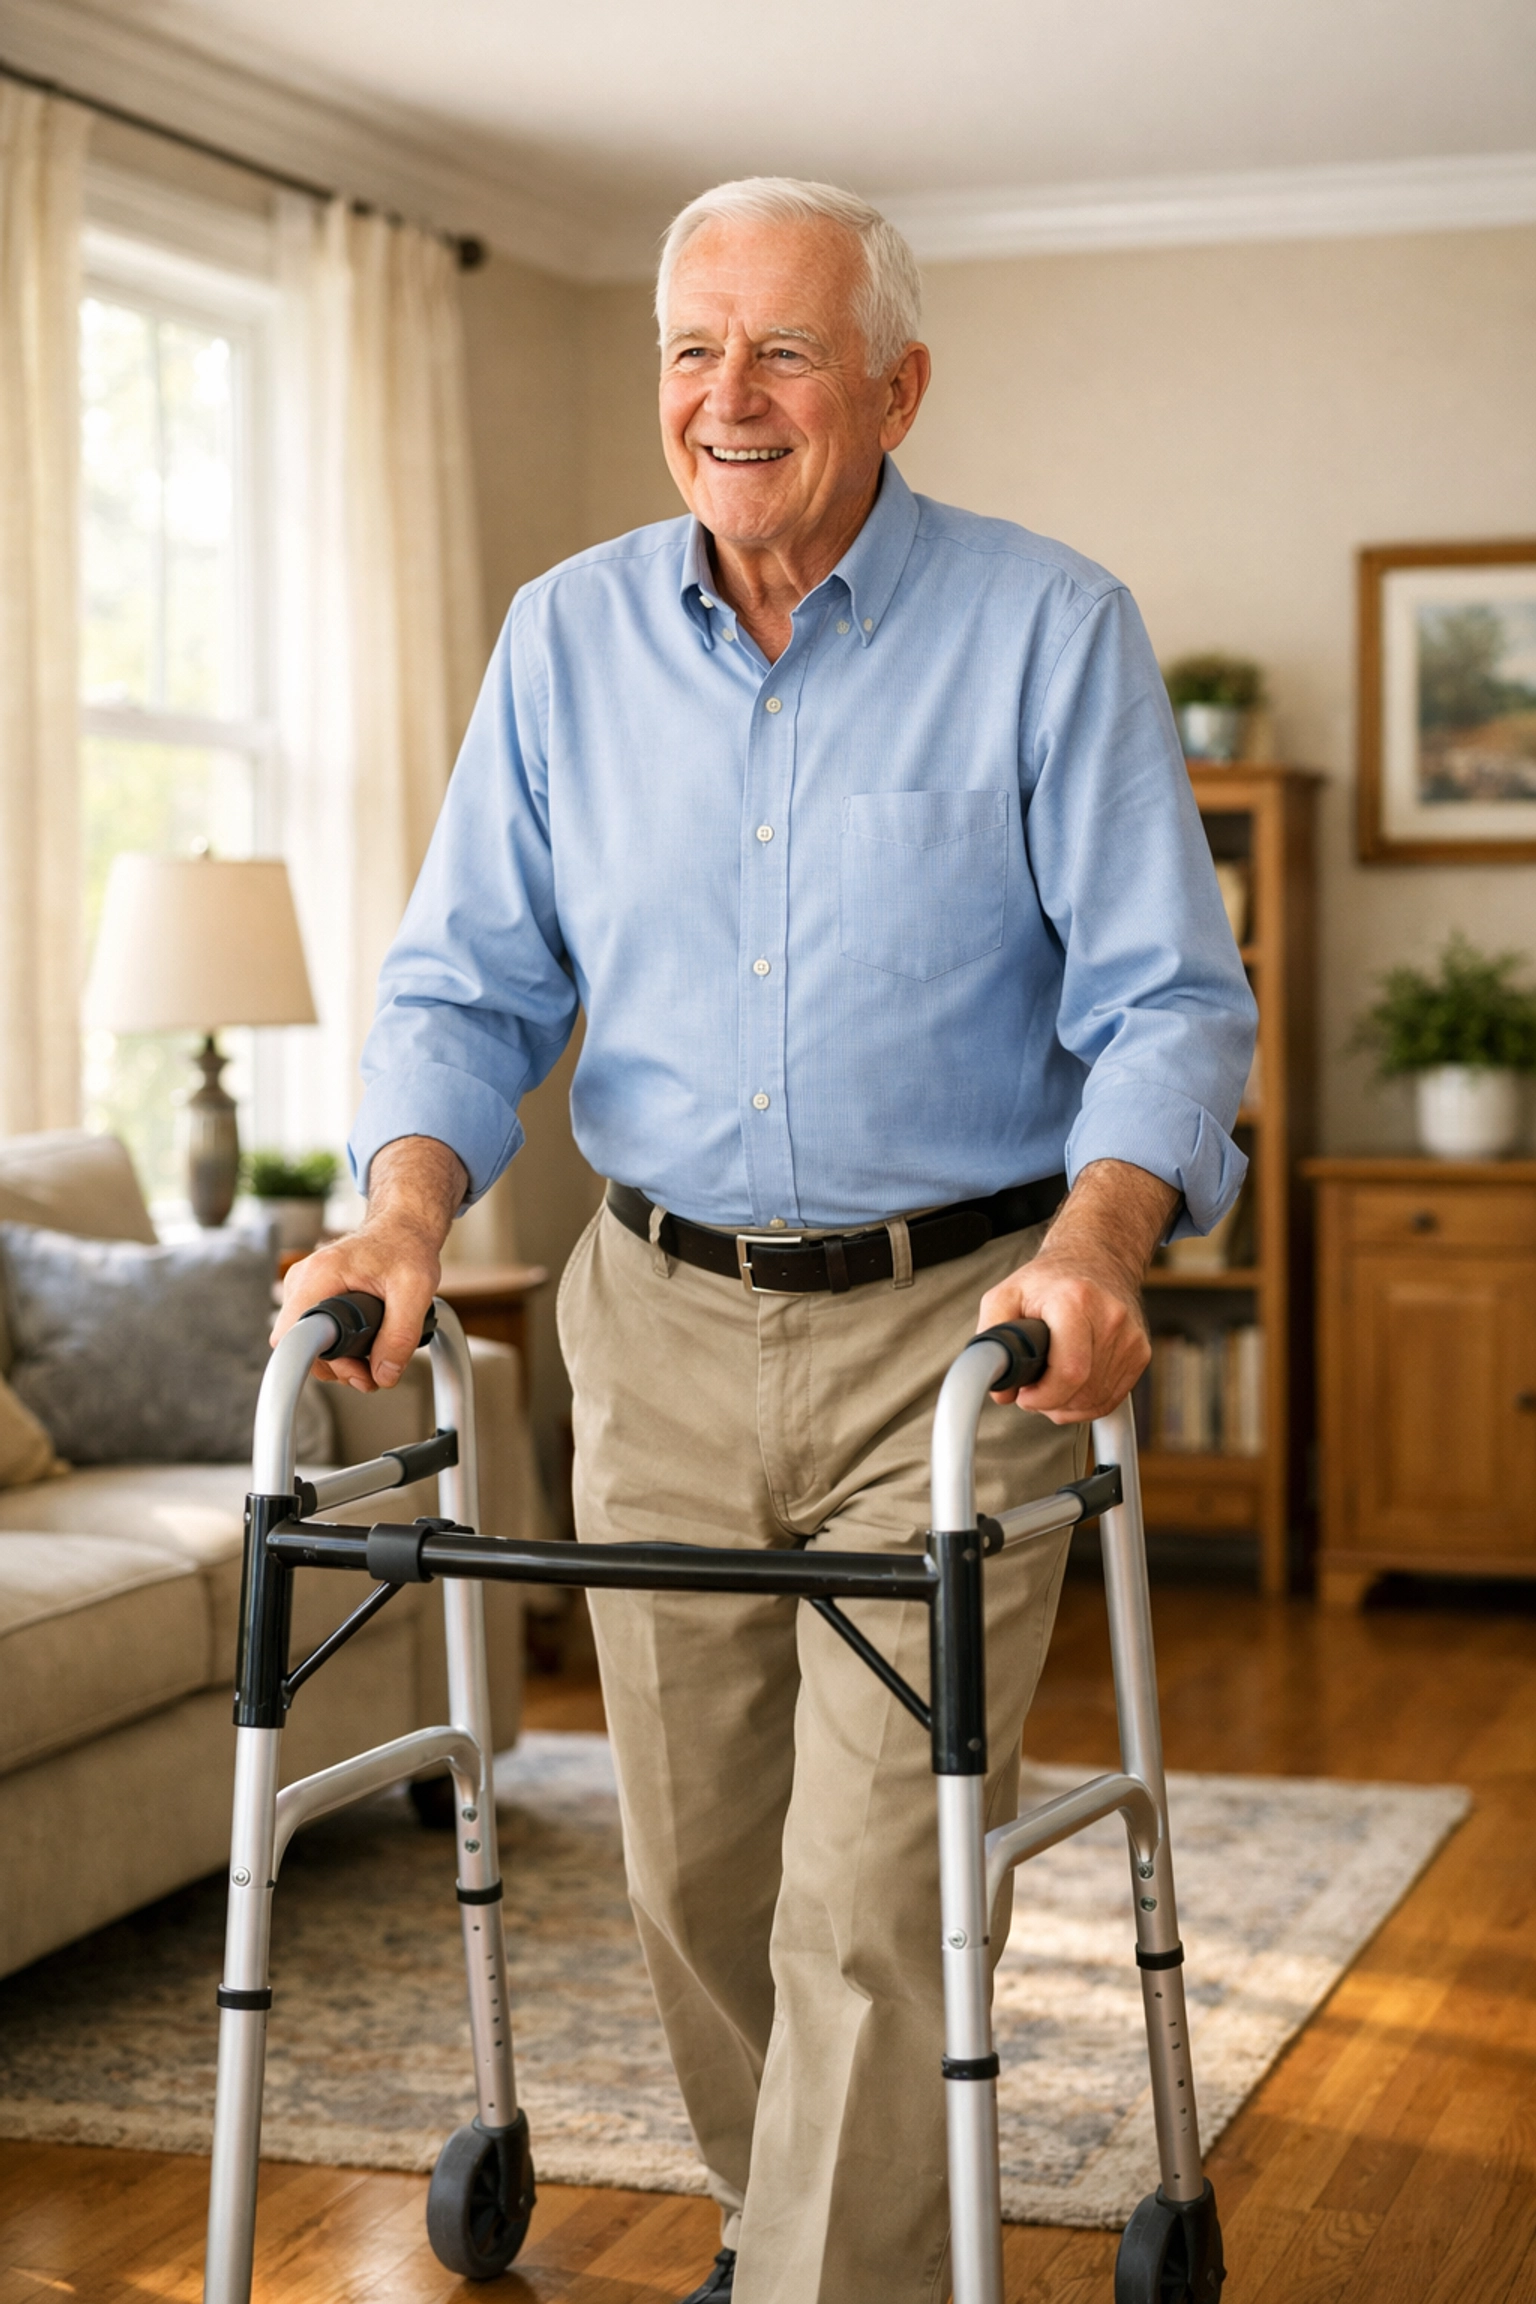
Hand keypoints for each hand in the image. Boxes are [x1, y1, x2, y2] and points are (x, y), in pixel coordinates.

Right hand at [270, 1136, 466, 1391]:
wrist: (401, 1229)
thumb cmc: (405, 1247)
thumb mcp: (415, 1289)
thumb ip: (401, 1334)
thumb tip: (383, 1375)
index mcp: (321, 1274)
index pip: (293, 1335)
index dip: (320, 1361)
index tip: (352, 1369)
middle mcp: (302, 1281)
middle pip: (301, 1346)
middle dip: (339, 1365)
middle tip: (374, 1369)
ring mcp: (303, 1289)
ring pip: (307, 1344)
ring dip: (340, 1360)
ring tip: (374, 1355)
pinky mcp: (310, 1297)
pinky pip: (313, 1334)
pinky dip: (338, 1347)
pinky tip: (363, 1344)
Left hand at [977, 1160, 1177, 1423]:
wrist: (1095, 1260)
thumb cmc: (1047, 1282)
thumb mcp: (1005, 1296)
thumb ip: (992, 1338)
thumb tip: (1001, 1391)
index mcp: (1076, 1301)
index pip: (1070, 1371)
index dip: (1043, 1395)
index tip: (1025, 1394)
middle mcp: (1111, 1318)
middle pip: (1082, 1391)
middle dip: (1050, 1401)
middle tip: (1033, 1387)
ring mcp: (1131, 1338)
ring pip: (1095, 1400)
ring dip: (1066, 1404)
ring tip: (1050, 1381)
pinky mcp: (1141, 1353)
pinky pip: (1110, 1399)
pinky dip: (1085, 1403)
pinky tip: (1070, 1385)